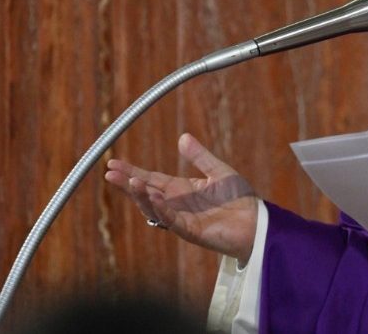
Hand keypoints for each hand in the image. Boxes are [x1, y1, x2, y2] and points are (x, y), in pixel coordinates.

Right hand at [104, 133, 258, 263]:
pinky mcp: (191, 230)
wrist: (257, 222)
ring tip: (131, 181)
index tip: (113, 163)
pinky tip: (154, 196)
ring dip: (141, 196)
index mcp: (182, 190)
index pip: (151, 179)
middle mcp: (177, 204)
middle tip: (110, 173)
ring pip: (154, 208)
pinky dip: (162, 208)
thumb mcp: (219, 171)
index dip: (132, 171)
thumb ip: (200, 157)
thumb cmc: (240, 199)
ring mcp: (182, 219)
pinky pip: (171, 219)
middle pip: (146, 193)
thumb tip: (183, 137)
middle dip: (128, 183)